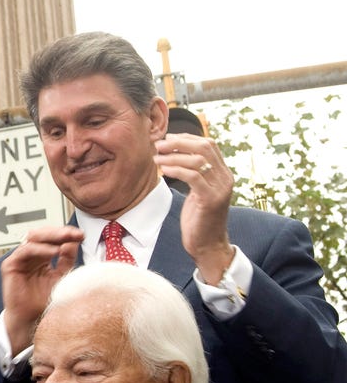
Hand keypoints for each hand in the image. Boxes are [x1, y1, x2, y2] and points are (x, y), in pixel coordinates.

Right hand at [0, 225, 83, 350]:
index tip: (82, 235)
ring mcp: (19, 259)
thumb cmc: (44, 302)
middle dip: (60, 232)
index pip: (52, 239)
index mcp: (41, 256)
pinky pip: (25, 251)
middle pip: (43, 234)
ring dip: (52, 236)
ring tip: (67, 238)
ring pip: (33, 238)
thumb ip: (66, 259)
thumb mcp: (61, 276)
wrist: (32, 320)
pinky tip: (54, 251)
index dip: (66, 235)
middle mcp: (29, 256)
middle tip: (75, 233)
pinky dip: (40, 249)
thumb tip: (74, 241)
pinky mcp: (10, 265)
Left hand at [155, 133, 233, 282]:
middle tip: (159, 144)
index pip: (209, 144)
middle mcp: (225, 178)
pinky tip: (164, 170)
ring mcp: (220, 188)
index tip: (167, 138)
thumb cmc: (198, 218)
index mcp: (223, 173)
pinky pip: (194, 177)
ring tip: (156, 157)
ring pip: (198, 160)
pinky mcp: (210, 200)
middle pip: (204, 147)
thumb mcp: (197, 191)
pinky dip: (177, 170)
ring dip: (173, 156)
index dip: (187, 138)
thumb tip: (173, 154)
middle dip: (179, 143)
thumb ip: (193, 173)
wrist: (208, 245)